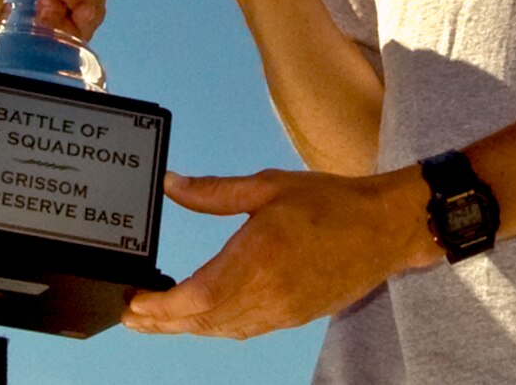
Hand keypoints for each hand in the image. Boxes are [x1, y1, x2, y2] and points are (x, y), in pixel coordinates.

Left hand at [122, 167, 433, 338]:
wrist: (386, 229)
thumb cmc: (332, 203)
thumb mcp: (268, 187)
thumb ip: (214, 192)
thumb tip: (172, 185)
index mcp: (259, 259)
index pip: (197, 297)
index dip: (160, 306)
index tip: (133, 300)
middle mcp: (269, 294)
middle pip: (202, 321)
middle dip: (161, 322)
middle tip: (130, 313)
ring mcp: (282, 311)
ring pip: (222, 330)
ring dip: (186, 326)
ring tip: (156, 317)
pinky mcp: (294, 317)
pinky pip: (244, 330)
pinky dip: (216, 326)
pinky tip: (201, 316)